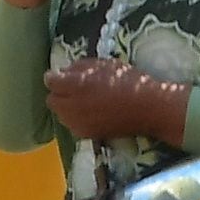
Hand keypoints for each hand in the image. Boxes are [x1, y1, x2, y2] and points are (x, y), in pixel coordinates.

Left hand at [44, 57, 183, 142]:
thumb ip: (80, 67)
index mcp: (76, 84)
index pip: (51, 80)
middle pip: (51, 100)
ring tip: (84, 102)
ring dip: (66, 107)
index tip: (64, 75)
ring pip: (60, 115)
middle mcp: (72, 106)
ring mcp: (77, 123)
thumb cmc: (129, 81)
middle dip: (59, 93)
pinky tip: (91, 114)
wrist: (148, 108)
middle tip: (75, 89)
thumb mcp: (105, 64)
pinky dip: (76, 119)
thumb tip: (64, 71)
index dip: (56, 76)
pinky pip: (71, 125)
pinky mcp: (86, 135)